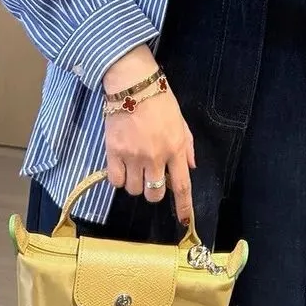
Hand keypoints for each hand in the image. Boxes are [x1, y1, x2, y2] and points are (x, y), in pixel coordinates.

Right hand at [103, 49, 196, 224]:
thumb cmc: (160, 100)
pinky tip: (121, 166)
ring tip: (135, 166)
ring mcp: (133, 156)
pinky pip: (116, 181)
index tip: (184, 221)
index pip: (182, 185)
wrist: (133, 84)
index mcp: (174, 148)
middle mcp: (155, 157)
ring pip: (134, 190)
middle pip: (154, 194)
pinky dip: (119, 178)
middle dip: (154, 191)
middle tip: (151, 178)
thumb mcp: (180, 120)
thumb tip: (191, 167)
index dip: (184, 207)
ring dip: (135, 183)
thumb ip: (186, 145)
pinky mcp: (114, 152)